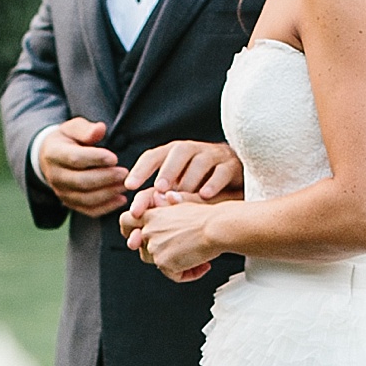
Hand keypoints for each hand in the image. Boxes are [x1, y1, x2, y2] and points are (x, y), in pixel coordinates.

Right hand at [35, 116, 125, 217]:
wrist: (50, 158)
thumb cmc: (68, 140)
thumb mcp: (73, 128)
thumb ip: (86, 129)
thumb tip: (100, 129)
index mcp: (54, 154)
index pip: (75, 159)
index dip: (95, 159)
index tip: (114, 158)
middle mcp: (55, 176)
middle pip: (81, 181)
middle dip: (105, 178)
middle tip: (125, 174)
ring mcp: (61, 192)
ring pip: (85, 198)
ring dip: (108, 194)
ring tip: (125, 186)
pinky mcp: (70, 203)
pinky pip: (88, 210)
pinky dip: (106, 207)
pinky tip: (121, 200)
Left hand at [125, 138, 240, 203]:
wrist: (234, 180)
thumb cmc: (198, 186)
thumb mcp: (176, 189)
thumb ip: (157, 198)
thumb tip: (134, 215)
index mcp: (174, 154)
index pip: (154, 155)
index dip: (141, 169)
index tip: (130, 186)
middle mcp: (194, 150)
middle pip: (179, 151)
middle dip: (168, 170)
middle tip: (158, 188)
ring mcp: (215, 156)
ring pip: (201, 161)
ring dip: (190, 178)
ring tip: (181, 195)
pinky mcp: (233, 166)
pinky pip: (223, 171)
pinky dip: (214, 182)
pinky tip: (205, 195)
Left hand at [125, 188, 221, 282]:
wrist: (217, 227)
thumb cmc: (207, 216)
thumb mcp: (183, 205)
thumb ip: (169, 206)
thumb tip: (164, 198)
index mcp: (151, 215)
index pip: (126, 221)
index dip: (128, 231)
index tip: (133, 237)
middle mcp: (148, 231)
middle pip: (142, 248)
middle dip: (160, 252)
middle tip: (180, 251)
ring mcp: (154, 247)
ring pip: (157, 263)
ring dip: (176, 264)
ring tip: (197, 257)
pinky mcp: (164, 262)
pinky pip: (174, 275)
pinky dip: (189, 274)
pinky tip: (202, 265)